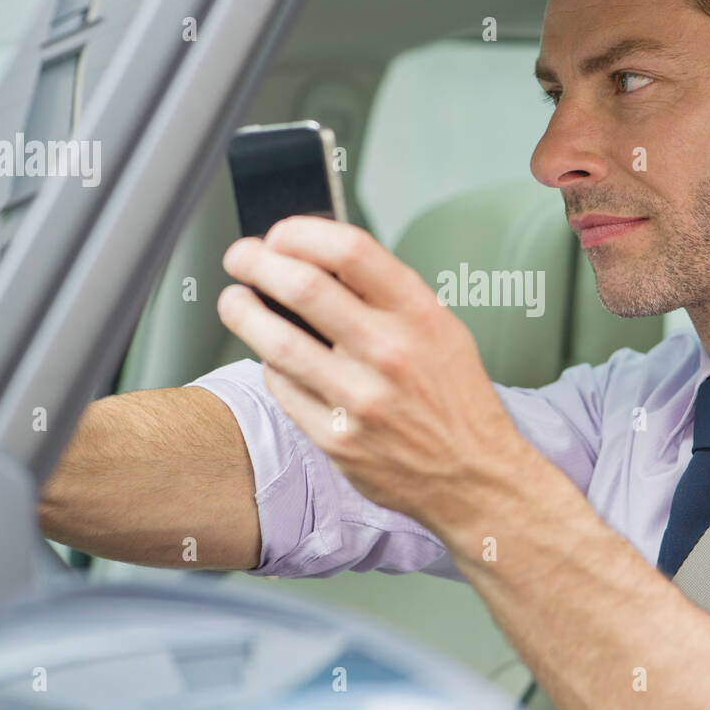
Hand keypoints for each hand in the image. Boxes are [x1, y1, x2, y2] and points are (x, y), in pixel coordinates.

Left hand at [216, 216, 536, 533]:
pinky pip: (282, 388)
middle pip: (302, 287)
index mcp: (420, 316)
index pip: (350, 251)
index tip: (282, 235)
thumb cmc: (457, 400)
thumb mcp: (442, 330)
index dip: (302, 233)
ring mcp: (360, 398)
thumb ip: (388, 295)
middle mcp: (390, 352)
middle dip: (256, 262)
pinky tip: (273, 358)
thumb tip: (322, 258)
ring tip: (235, 301)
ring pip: (277, 340)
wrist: (474, 476)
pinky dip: (270, 366)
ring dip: (242, 312)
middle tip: (241, 257)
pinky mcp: (336, 438)